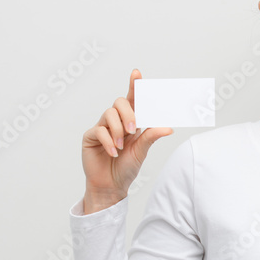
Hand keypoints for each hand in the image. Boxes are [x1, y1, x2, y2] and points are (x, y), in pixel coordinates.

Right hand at [81, 68, 173, 205]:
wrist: (112, 186)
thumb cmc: (126, 168)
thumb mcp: (142, 151)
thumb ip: (151, 136)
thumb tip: (168, 127)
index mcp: (130, 122)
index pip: (132, 100)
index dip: (134, 86)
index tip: (137, 74)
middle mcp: (115, 122)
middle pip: (119, 102)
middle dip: (128, 114)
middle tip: (133, 130)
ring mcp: (102, 127)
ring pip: (109, 114)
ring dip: (118, 130)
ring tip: (122, 146)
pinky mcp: (91, 136)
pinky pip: (99, 130)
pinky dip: (108, 141)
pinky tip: (114, 152)